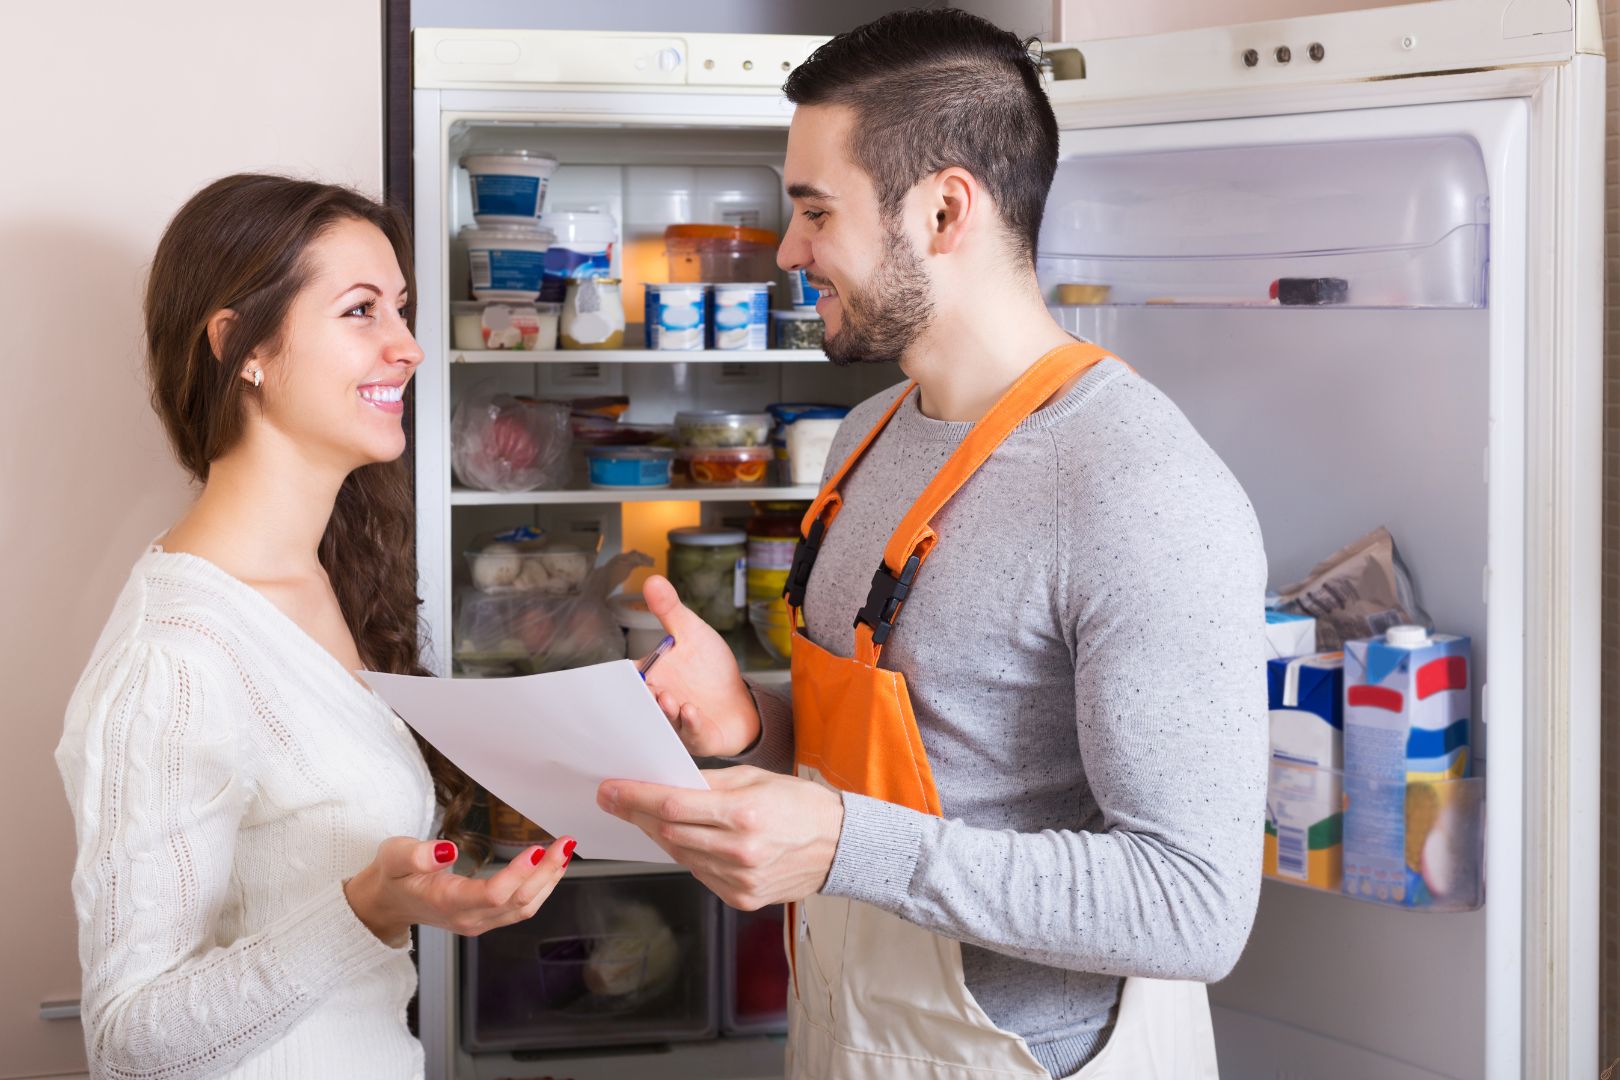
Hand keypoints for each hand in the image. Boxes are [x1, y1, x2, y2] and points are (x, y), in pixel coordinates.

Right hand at [344, 836, 574, 944]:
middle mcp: (468, 918)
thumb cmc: (393, 875)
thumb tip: (445, 851)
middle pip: (517, 901)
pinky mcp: (486, 919)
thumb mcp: (394, 856)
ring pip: (525, 908)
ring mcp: (479, 923)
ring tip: (566, 851)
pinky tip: (552, 867)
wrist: (387, 903)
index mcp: (447, 903)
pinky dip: (541, 887)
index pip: (492, 894)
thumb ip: (416, 854)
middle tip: (566, 842)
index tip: (538, 849)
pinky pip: (521, 908)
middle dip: (546, 872)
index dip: (519, 874)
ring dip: (549, 880)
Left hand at [597, 767, 842, 909]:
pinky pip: (699, 873)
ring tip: (648, 817)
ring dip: (660, 834)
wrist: (840, 846)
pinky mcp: (741, 898)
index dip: (635, 797)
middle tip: (615, 800)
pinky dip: (688, 855)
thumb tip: (665, 782)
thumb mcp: (756, 779)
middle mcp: (739, 851)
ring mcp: (740, 880)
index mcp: (744, 814)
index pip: (672, 805)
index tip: (610, 790)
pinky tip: (686, 840)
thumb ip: (708, 783)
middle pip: (669, 832)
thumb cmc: (800, 806)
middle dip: (636, 814)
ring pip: (680, 855)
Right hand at [639, 575, 761, 757]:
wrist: (741, 699)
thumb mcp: (692, 632)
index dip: (621, 676)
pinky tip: (690, 711)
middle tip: (646, 687)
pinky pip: (689, 733)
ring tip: (668, 698)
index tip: (619, 672)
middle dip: (642, 696)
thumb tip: (652, 579)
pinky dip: (689, 723)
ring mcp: (676, 722)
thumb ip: (670, 610)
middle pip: (641, 702)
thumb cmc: (710, 669)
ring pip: (664, 720)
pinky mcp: (697, 736)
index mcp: (652, 677)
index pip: (629, 677)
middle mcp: (659, 701)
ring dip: (664, 711)